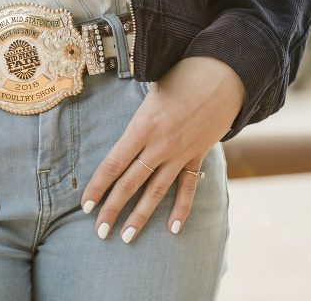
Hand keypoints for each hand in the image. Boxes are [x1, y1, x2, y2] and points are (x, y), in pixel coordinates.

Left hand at [80, 56, 244, 241]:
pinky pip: (188, 186)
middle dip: (113, 209)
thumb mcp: (149, 87)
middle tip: (99, 232)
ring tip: (126, 238)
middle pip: (131, 183)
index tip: (85, 206)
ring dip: (141, 216)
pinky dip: (181, 208)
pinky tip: (173, 229)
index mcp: (142, 126)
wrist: (225, 72)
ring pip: (156, 191)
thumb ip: (135, 113)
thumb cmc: (182, 73)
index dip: (98, 186)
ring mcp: (181, 153)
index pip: (114, 164)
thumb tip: (121, 128)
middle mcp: (160, 145)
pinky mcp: (199, 154)